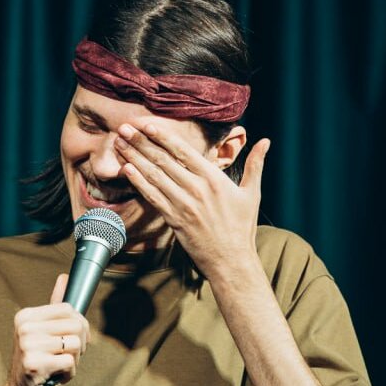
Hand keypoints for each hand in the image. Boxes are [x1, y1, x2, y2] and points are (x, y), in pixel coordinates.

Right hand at [0, 273, 89, 385]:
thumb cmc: (38, 363)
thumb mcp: (43, 332)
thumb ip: (54, 306)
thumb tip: (65, 277)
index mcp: (26, 316)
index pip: (69, 308)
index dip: (78, 326)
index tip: (68, 340)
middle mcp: (24, 327)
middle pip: (76, 324)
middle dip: (79, 344)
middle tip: (63, 356)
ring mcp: (27, 345)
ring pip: (76, 343)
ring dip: (74, 360)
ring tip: (58, 366)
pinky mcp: (34, 364)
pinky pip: (70, 362)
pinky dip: (69, 373)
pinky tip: (55, 376)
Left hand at [113, 121, 270, 276]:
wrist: (231, 260)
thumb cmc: (242, 227)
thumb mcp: (251, 193)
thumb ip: (255, 164)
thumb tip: (266, 141)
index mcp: (214, 178)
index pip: (184, 151)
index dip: (163, 136)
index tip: (147, 124)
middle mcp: (196, 188)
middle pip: (164, 160)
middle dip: (141, 142)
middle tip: (124, 128)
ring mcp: (183, 204)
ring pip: (154, 175)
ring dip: (134, 158)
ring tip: (120, 144)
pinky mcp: (174, 219)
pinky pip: (152, 197)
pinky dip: (138, 182)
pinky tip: (126, 170)